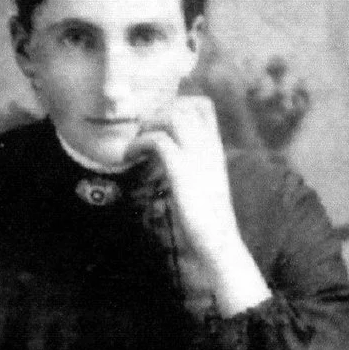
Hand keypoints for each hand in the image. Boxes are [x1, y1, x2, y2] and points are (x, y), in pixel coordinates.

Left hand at [126, 96, 269, 313]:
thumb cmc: (207, 222)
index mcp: (215, 149)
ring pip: (171, 116)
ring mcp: (197, 156)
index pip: (203, 106)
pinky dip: (139, 143)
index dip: (177, 105)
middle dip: (156, 114)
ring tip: (135, 145)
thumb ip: (192, 168)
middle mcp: (208, 147)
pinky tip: (129, 157)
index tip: (158, 124)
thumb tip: (172, 161)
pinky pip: (158, 140)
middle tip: (141, 136)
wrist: (218, 244)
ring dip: (146, 126)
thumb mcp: (202, 186)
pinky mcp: (182, 171)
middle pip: (183, 105)